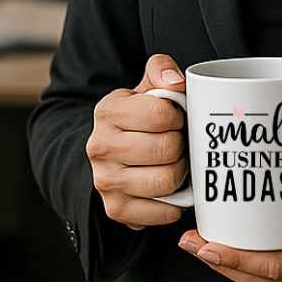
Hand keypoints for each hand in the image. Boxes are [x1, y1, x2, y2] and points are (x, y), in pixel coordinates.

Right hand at [85, 53, 189, 230]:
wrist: (112, 152)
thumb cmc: (141, 116)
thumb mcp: (148, 86)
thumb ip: (162, 70)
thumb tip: (177, 83)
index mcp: (108, 111)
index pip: (161, 114)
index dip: (179, 116)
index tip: (176, 118)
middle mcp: (99, 146)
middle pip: (167, 149)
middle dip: (182, 145)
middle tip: (179, 143)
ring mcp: (105, 180)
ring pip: (166, 181)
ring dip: (181, 173)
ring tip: (176, 163)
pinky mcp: (116, 208)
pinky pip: (162, 212)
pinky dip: (174, 203)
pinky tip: (172, 190)